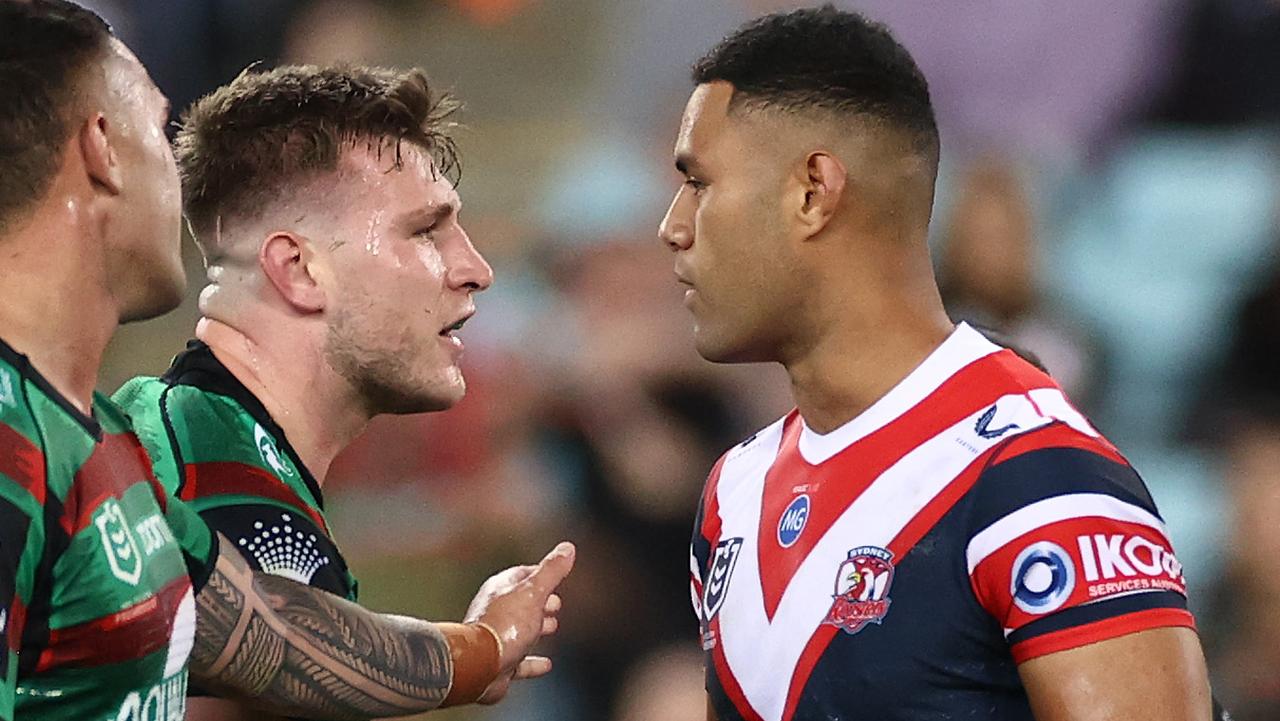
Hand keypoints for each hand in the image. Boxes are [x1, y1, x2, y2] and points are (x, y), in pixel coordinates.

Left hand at [462, 542, 574, 703]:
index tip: (555, 575)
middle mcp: (495, 611)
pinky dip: (533, 661)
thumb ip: (551, 571)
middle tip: (555, 603)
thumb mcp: (535, 592)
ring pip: (519, 630)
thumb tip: (567, 548)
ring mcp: (495, 638)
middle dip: (540, 602)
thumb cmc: (504, 626)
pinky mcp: (498, 663)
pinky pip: (519, 660)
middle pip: (520, 602)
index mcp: (501, 589)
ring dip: (536, 628)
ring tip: (552, 627)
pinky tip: (545, 664)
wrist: (480, 665)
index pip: (522, 575)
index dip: (541, 574)